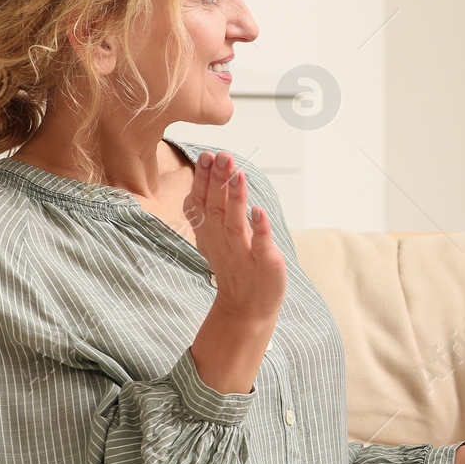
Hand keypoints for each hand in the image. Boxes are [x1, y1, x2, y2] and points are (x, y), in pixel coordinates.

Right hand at [186, 151, 286, 324]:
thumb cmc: (236, 267)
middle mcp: (222, 241)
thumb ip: (215, 207)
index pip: (201, 202)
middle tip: (221, 156)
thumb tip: (214, 171)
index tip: (205, 155)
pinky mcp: (263, 264)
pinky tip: (259, 210)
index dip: (202, 180)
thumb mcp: (218, 236)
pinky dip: (260, 228)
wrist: (247, 308)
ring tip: (238, 175)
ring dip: (236, 199)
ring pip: (235, 223)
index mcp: (210, 233)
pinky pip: (260, 245)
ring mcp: (242, 253)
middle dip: (217, 181)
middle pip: (216, 207)